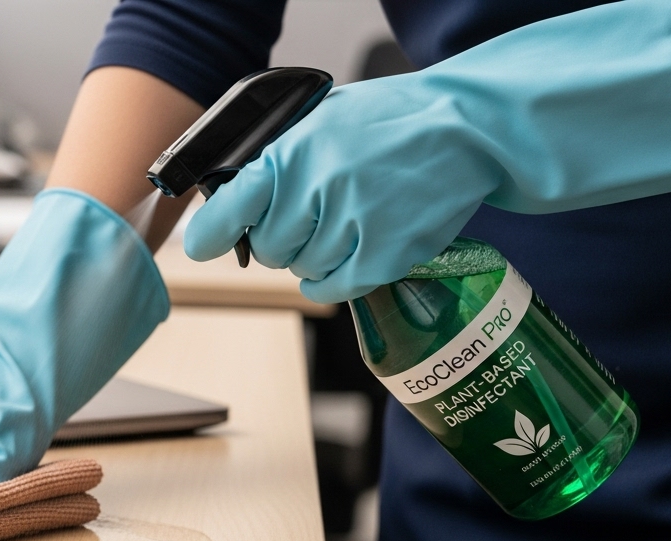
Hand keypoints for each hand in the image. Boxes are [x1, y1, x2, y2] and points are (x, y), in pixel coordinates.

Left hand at [186, 0, 670, 302]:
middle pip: (268, 248)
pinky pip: (332, 288)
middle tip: (309, 216)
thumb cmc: (390, 123)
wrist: (464, 128)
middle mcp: (318, 190)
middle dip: (281, 239)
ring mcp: (352, 225)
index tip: (205, 244)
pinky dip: (332, 280)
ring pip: (301, 269)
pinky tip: (349, 252)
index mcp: (294, 153)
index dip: (211, 233)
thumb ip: (277, 160)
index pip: (230, 208)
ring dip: (313, 256)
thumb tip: (230, 202)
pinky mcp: (384, 256)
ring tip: (344, 222)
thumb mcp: (321, 122)